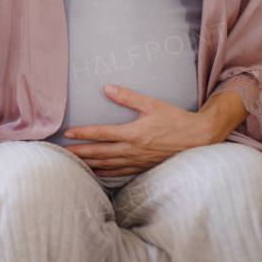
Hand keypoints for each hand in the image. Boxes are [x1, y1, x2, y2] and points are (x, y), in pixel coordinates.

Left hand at [60, 85, 244, 176]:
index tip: (69, 133)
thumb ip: (128, 97)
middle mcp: (132, 150)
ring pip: (108, 165)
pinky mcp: (143, 167)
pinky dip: (106, 173)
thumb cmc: (176, 119)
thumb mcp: (152, 104)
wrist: (198, 138)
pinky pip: (120, 172)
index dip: (84, 133)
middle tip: (62, 152)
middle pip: (100, 152)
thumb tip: (107, 88)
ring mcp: (138, 161)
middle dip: (80, 152)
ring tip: (73, 163)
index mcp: (133, 133)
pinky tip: (97, 172)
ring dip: (89, 164)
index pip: (102, 133)